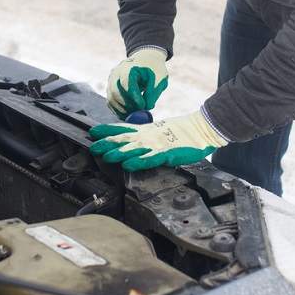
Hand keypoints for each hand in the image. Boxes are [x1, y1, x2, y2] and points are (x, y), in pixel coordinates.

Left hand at [89, 110, 227, 170]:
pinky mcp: (167, 154)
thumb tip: (136, 140)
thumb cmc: (184, 133)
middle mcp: (149, 136)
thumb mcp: (161, 131)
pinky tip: (128, 166)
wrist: (202, 129)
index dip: (107, 130)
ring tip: (106, 157)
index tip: (93, 131)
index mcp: (147, 130)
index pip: (123, 129)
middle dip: (107, 143)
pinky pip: (150, 159)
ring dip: (119, 153)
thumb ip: (148, 136)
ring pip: (134, 149)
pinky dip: (138, 162)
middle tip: (92, 146)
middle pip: (124, 139)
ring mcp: (157, 145)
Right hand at [107, 48, 167, 119]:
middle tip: (139, 111)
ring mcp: (111, 81)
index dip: (134, 96)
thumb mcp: (159, 78)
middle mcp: (116, 73)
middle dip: (127, 105)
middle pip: (115, 91)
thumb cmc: (154, 69)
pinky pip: (111, 102)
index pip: (126, 83)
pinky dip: (119, 111)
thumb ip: (153, 93)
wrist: (145, 59)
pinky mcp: (110, 88)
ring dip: (123, 110)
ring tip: (135, 115)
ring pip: (111, 99)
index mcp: (129, 67)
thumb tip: (147, 108)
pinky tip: (128, 115)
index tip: (143, 105)